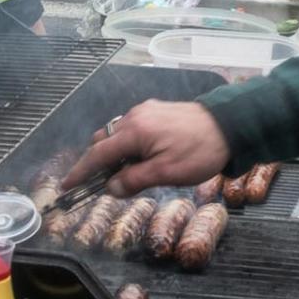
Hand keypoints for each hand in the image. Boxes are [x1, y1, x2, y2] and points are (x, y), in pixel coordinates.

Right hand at [62, 101, 230, 197]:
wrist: (231, 125)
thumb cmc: (200, 151)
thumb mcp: (166, 173)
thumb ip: (133, 180)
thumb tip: (109, 188)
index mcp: (134, 131)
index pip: (97, 154)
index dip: (81, 172)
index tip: (67, 185)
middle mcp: (134, 116)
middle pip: (103, 141)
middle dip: (97, 162)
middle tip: (102, 184)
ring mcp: (146, 111)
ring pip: (117, 134)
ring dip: (115, 153)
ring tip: (126, 174)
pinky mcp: (157, 110)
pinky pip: (132, 128)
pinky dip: (128, 144)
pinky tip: (142, 157)